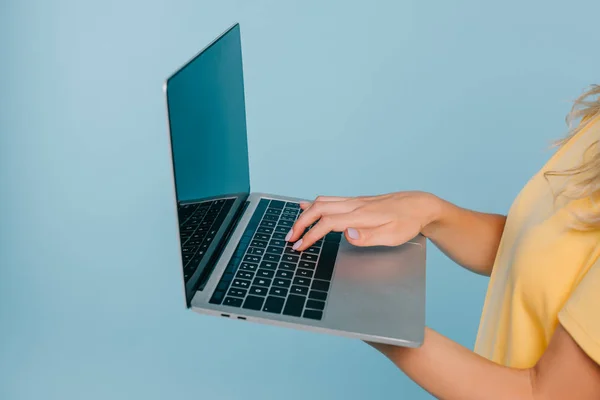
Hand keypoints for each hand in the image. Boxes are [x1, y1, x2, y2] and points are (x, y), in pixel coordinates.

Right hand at [286, 191, 440, 250]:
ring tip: (295, 228)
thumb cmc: (408, 222)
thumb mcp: (393, 236)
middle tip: (290, 238)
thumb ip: (368, 237)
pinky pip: (330, 199)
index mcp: (361, 215)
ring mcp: (354, 201)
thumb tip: (347, 234)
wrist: (419, 205)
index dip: (310, 235)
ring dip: (305, 214)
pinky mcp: (356, 201)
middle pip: (319, 209)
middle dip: (301, 223)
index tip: (299, 246)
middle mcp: (354, 205)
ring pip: (322, 202)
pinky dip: (314, 204)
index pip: (327, 223)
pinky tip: (306, 206)